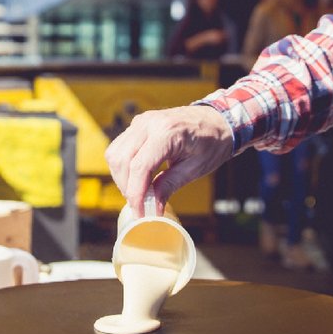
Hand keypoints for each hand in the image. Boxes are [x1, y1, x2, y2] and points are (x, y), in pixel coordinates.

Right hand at [105, 104, 234, 215]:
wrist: (218, 120)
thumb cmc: (212, 142)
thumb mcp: (196, 168)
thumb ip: (170, 185)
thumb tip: (153, 209)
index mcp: (168, 131)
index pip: (140, 166)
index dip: (136, 194)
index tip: (140, 213)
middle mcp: (149, 123)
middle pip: (122, 160)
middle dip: (127, 188)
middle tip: (140, 206)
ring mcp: (141, 121)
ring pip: (114, 154)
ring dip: (121, 178)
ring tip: (138, 193)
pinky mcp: (137, 125)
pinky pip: (119, 147)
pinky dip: (122, 167)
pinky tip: (136, 178)